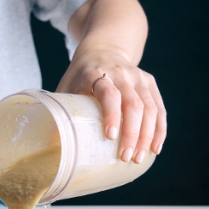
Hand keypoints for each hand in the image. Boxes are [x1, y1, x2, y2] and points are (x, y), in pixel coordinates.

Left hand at [56, 45, 165, 163]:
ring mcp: (138, 77)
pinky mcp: (150, 83)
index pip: (108, 93)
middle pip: (133, 104)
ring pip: (150, 108)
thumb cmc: (80, 76)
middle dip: (132, 133)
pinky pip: (159, 108)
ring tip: (138, 158)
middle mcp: (121, 73)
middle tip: (126, 157)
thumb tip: (50, 143)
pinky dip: (159, 129)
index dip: (111, 115)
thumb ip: (61, 110)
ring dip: (147, 135)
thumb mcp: (67, 87)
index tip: (110, 136)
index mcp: (96, 73)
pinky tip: (155, 147)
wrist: (103, 50)